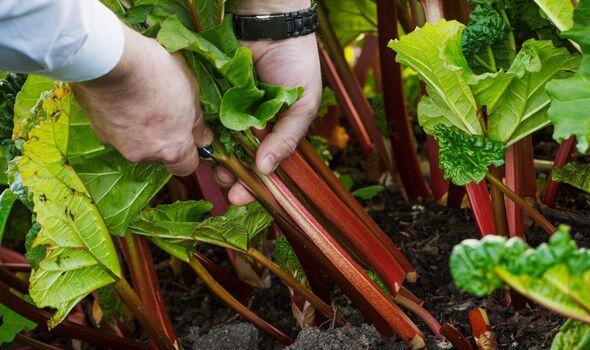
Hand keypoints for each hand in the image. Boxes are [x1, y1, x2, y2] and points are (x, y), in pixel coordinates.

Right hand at [72, 24, 211, 175]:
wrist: (111, 60)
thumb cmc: (157, 73)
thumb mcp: (191, 92)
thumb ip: (197, 123)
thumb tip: (203, 138)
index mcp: (172, 148)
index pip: (186, 167)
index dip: (190, 152)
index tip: (189, 136)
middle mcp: (145, 155)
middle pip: (160, 155)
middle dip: (164, 138)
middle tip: (164, 111)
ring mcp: (119, 146)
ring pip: (137, 145)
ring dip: (141, 131)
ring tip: (141, 101)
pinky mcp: (99, 133)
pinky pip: (117, 133)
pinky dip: (122, 122)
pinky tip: (123, 100)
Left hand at [217, 0, 321, 204]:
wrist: (272, 25)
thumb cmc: (296, 65)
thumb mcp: (303, 105)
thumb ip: (287, 138)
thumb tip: (266, 170)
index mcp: (276, 131)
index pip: (264, 166)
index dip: (254, 185)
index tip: (240, 198)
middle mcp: (253, 126)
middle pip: (240, 160)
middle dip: (232, 176)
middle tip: (223, 185)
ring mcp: (232, 112)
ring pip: (222, 144)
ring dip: (217, 160)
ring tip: (213, 169)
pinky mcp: (214, 97)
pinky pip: (208, 119)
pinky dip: (205, 133)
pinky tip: (202, 144)